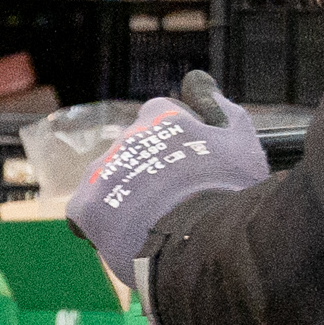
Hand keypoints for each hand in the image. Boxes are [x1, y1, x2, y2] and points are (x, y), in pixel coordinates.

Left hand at [66, 84, 274, 288]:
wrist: (200, 241)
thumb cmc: (227, 189)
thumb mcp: (239, 138)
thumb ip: (220, 107)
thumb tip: (199, 83)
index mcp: (159, 117)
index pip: (160, 116)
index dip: (177, 141)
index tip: (191, 165)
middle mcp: (125, 138)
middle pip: (134, 150)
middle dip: (151, 170)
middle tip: (175, 200)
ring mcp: (101, 172)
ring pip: (110, 179)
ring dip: (127, 195)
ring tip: (152, 223)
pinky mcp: (84, 208)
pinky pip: (85, 212)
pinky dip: (102, 222)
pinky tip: (124, 236)